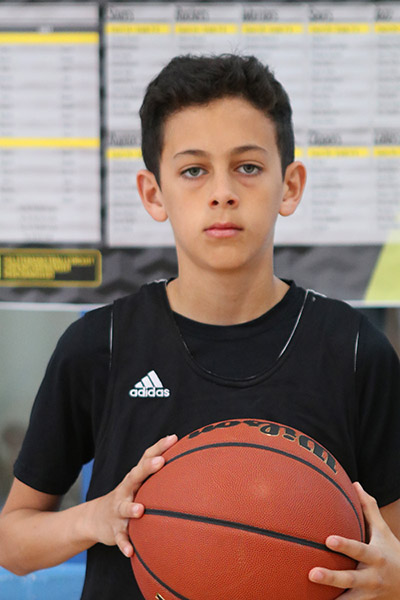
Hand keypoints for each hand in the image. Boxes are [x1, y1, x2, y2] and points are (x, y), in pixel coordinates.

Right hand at [86, 434, 177, 557]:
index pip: (146, 458)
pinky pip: (119, 537)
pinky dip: (124, 543)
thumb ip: (159, 476)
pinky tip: (131, 551)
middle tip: (160, 462)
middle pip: (135, 476)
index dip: (159, 447)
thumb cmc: (128, 497)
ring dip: (131, 508)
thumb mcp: (139, 485)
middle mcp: (125, 490)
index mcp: (135, 478)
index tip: (173, 438)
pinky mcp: (114, 529)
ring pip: (124, 508)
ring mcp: (118, 510)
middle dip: (147, 468)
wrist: (95, 518)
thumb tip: (190, 462)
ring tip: (140, 510)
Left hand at [309, 482, 399, 597]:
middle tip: (311, 573)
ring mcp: (368, 594)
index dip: (344, 545)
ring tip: (313, 599)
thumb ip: (369, 509)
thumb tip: (355, 484)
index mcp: (375, 556)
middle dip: (331, 578)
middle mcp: (371, 577)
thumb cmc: (392, 552)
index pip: (358, 549)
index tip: (328, 540)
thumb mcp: (384, 531)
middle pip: (350, 579)